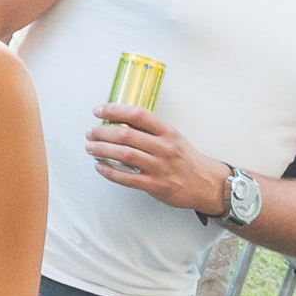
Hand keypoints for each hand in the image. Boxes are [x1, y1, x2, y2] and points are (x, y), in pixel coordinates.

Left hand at [84, 102, 229, 212]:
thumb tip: (120, 122)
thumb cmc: (185, 159)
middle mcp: (164, 147)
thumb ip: (151, 131)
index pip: (138, 115)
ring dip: (102, 150)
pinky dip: (110, 172)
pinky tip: (99, 167)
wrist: (205, 184)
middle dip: (103, 132)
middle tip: (90, 132)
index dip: (115, 110)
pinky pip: (127, 178)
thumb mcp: (173, 138)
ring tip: (90, 147)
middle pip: (127, 135)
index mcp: (168, 132)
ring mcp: (159, 167)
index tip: (99, 110)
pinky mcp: (155, 185)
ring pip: (124, 155)